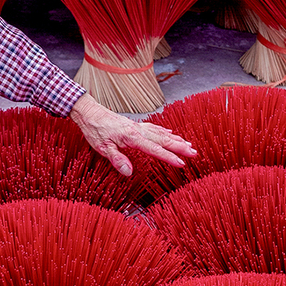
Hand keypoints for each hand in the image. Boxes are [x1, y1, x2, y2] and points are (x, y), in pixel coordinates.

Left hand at [70, 94, 195, 177]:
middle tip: (195, 153)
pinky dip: (165, 131)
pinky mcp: (135, 125)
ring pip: (162, 133)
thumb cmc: (95, 130)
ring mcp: (138, 126)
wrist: (90, 112)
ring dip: (176, 139)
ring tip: (190, 145)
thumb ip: (117, 160)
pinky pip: (155, 128)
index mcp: (132, 137)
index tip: (182, 163)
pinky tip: (172, 133)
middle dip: (180, 147)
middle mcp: (139, 130)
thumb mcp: (102, 148)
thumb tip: (128, 172)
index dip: (169, 157)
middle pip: (164, 139)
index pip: (155, 149)